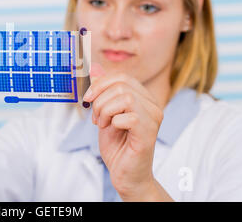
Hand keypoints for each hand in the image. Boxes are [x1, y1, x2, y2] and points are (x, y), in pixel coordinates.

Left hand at [83, 63, 166, 200]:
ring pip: (124, 97)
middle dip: (100, 99)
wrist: (125, 174)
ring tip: (103, 124)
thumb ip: (102, 92)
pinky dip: (113, 122)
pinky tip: (113, 131)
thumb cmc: (117, 146)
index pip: (122, 76)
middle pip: (121, 84)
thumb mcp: (104, 113)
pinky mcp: (149, 133)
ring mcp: (153, 118)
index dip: (100, 84)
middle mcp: (153, 105)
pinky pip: (128, 116)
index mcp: (143, 98)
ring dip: (105, 111)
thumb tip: (95, 67)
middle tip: (96, 117)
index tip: (88, 99)